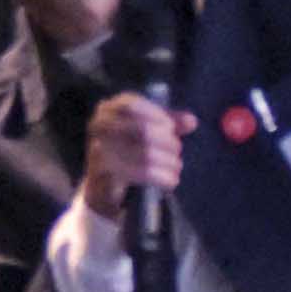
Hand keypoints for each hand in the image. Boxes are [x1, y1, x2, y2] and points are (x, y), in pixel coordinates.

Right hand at [77, 83, 188, 223]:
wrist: (102, 186)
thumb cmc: (127, 150)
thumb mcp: (147, 130)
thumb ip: (168, 123)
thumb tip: (192, 121)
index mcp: (107, 110)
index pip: (132, 106)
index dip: (157, 115)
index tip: (170, 127)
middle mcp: (98, 127)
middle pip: (143, 131)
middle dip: (167, 142)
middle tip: (177, 150)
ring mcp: (98, 151)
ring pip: (145, 154)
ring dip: (168, 162)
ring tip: (176, 166)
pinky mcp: (105, 176)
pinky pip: (141, 174)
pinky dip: (161, 177)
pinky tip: (170, 181)